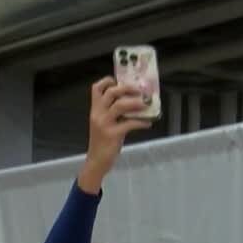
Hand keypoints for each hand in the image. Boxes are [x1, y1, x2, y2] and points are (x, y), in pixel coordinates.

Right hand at [77, 76, 152, 193]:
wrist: (96, 161)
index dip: (107, 81)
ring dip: (135, 103)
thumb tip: (133, 103)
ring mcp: (104, 124)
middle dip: (127, 88)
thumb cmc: (102, 142)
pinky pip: (129, 124)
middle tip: (139, 90)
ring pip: (120, 106)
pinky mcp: (113, 134)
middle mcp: (98, 114)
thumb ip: (112, 113)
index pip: (96, 89)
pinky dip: (141, 122)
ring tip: (146, 104)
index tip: (119, 81)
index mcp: (95, 110)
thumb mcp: (103, 124)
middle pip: (111, 93)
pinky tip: (148, 123)